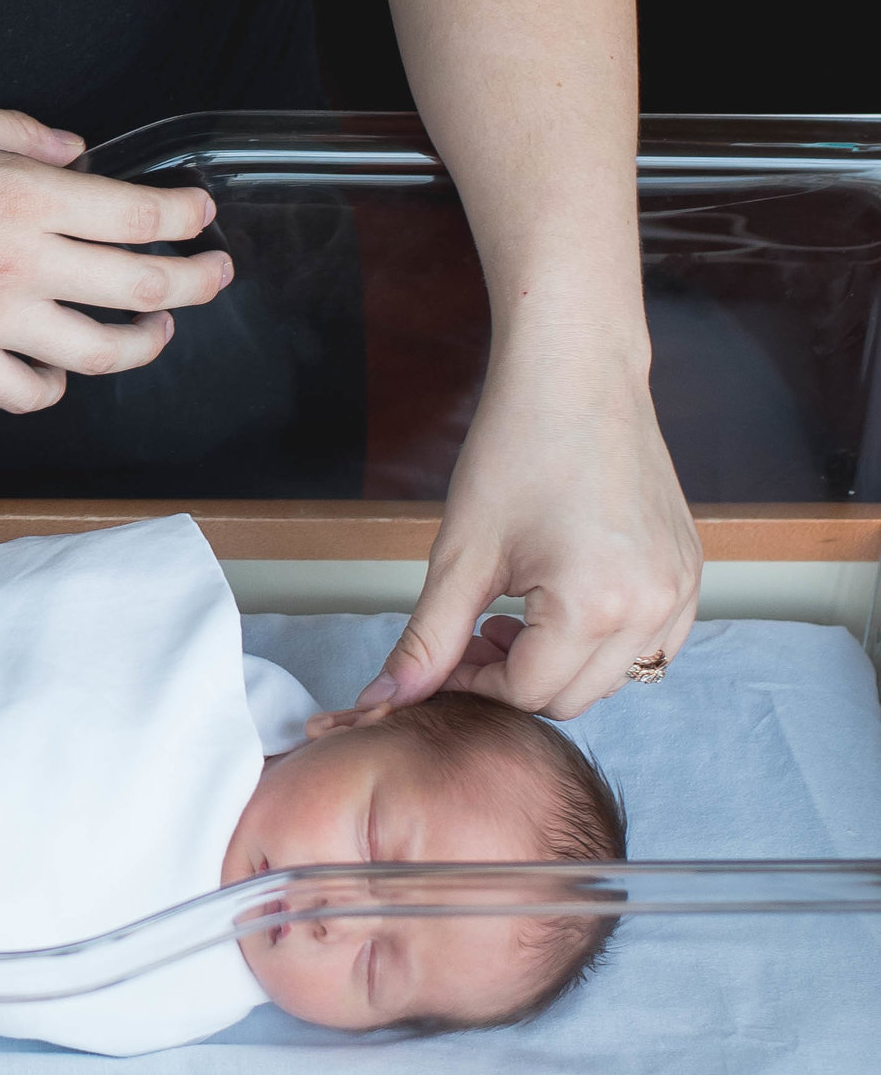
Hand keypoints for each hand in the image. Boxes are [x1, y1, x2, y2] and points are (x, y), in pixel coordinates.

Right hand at [0, 92, 233, 412]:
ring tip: (159, 329)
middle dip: (197, 280)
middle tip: (213, 272)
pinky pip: (28, 392)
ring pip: (101, 352)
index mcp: (23, 197)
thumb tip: (77, 152)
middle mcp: (21, 264)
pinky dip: (57, 385)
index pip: (138, 215)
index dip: (185, 214)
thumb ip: (19, 130)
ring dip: (147, 342)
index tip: (199, 211)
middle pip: (143, 287)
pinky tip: (62, 365)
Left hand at [350, 328, 700, 722]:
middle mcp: (652, 608)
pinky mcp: (690, 573)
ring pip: (615, 677)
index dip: (474, 682)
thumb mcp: (462, 551)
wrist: (576, 375)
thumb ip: (427, 638)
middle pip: (572, 696)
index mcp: (596, 606)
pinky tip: (567, 599)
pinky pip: (652, 645)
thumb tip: (383, 699)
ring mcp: (680, 591)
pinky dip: (606, 642)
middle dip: (516, 677)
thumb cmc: (518, 446)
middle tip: (478, 629)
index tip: (447, 650)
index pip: (527, 694)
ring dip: (562, 664)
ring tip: (520, 611)